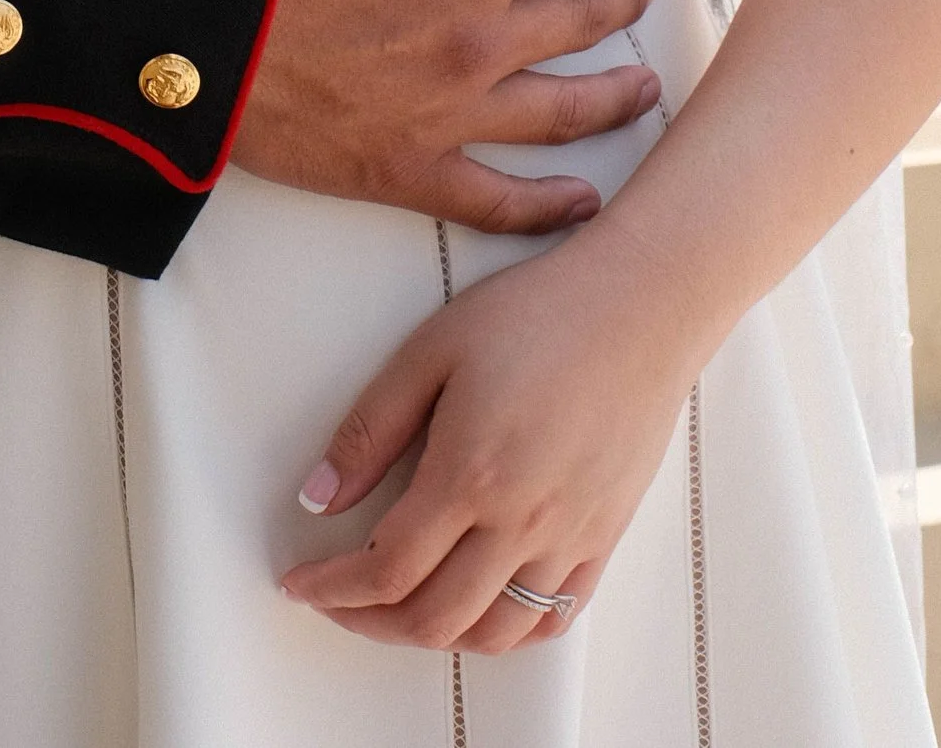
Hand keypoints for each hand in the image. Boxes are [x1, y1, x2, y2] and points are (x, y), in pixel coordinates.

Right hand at [229, 0, 661, 233]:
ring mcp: (448, 112)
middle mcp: (481, 40)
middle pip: (584, 20)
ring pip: (561, 113)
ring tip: (643, 87)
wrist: (188, 6)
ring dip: (614, 97)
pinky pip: (496, 200)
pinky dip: (549, 207)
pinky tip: (584, 202)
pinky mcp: (405, 168)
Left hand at [281, 233, 689, 651]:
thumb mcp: (432, 349)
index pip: (386, 568)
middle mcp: (522, 522)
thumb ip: (371, 429)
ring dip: (432, 635)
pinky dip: (504, 633)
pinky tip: (476, 607)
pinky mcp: (603, 538)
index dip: (332, 588)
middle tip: (337, 599)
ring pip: (492, 634)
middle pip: (433, 618)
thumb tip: (319, 496)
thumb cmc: (538, 313)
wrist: (640, 304)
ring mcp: (570, 538)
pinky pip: (552, 619)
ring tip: (397, 605)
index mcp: (470, 474)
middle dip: (369, 622)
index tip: (300, 583)